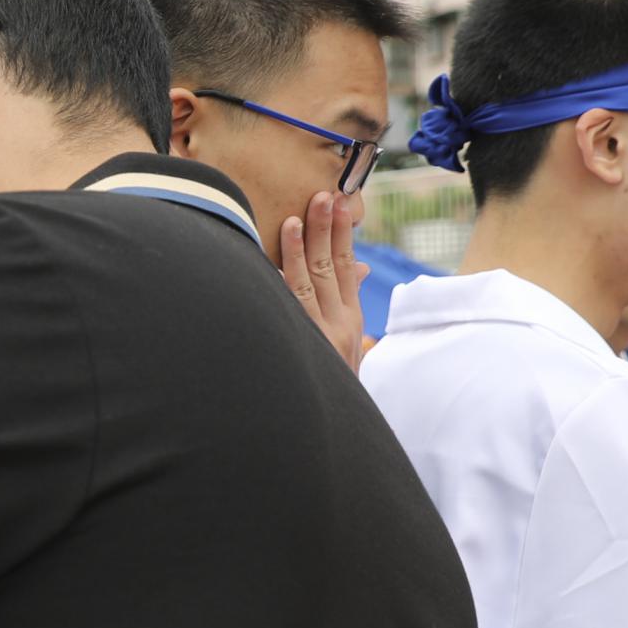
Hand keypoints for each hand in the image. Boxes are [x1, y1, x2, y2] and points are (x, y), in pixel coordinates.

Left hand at [278, 189, 371, 372]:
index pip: (348, 267)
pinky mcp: (297, 351)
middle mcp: (337, 327)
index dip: (344, 233)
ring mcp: (316, 339)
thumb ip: (349, 304)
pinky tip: (267, 267)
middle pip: (331, 268)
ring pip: (306, 286)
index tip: (340, 203)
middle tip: (320, 196)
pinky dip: (276, 289)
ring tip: (293, 220)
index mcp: (351, 323)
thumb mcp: (350, 346)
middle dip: (325, 229)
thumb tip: (360, 267)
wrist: (335, 430)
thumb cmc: (336, 386)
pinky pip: (284, 314)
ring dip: (300, 251)